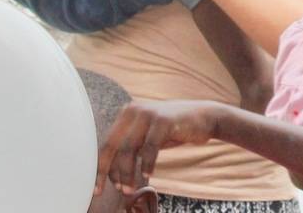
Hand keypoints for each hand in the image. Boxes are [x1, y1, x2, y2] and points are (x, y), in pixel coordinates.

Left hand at [96, 100, 228, 195]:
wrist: (204, 117)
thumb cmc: (173, 130)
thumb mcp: (148, 137)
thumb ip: (130, 149)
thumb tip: (111, 174)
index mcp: (126, 114)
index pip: (106, 144)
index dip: (100, 168)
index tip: (98, 188)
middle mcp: (133, 111)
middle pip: (113, 146)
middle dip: (111, 172)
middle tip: (118, 191)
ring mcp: (148, 113)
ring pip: (129, 149)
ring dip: (128, 173)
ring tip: (131, 189)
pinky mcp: (163, 120)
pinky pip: (150, 147)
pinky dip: (147, 164)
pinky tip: (149, 176)